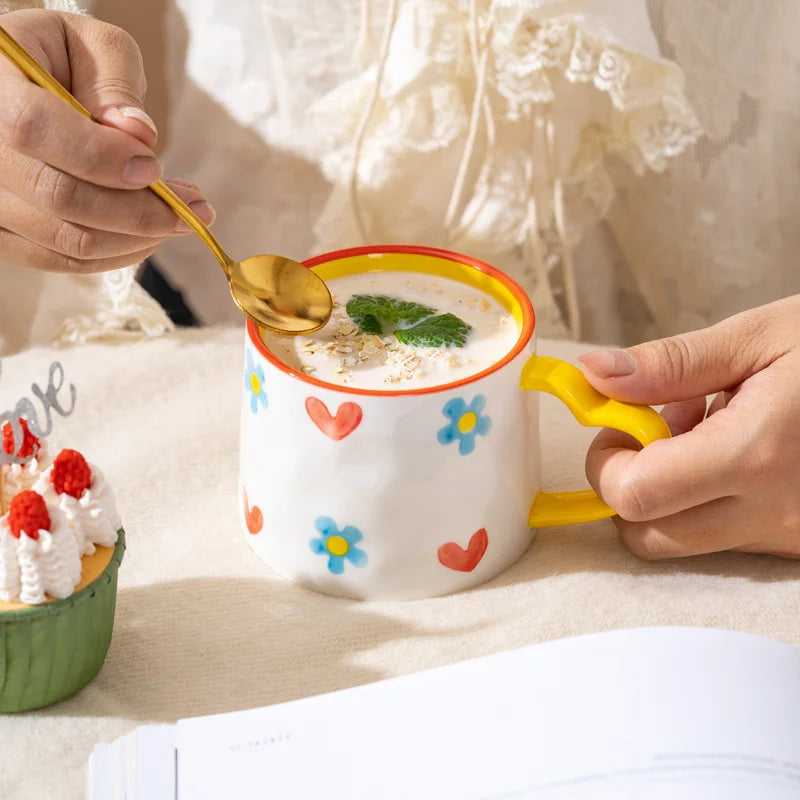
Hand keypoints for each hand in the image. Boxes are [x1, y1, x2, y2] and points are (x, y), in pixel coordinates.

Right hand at [0, 9, 214, 273]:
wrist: (29, 88)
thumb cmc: (64, 61)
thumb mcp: (93, 47)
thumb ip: (115, 83)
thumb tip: (138, 136)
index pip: (33, 128)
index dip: (100, 156)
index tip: (155, 167)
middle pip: (58, 197)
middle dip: (140, 210)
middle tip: (193, 206)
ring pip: (67, 239)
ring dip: (138, 236)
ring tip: (180, 217)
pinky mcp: (6, 235)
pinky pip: (64, 261)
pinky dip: (117, 254)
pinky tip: (149, 234)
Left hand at [579, 295, 799, 558]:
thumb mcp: (760, 337)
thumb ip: (670, 364)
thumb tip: (594, 374)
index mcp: (756, 454)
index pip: (634, 496)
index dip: (608, 460)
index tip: (619, 421)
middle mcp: (774, 512)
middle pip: (648, 536)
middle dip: (629, 485)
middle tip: (651, 429)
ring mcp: (792, 537)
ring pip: (685, 542)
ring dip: (670, 493)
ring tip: (708, 428)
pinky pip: (729, 539)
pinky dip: (712, 501)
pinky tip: (743, 450)